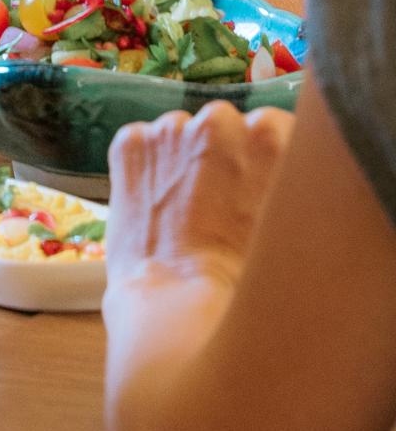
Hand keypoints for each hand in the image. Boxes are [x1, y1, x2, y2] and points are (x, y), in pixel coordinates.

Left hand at [107, 102, 294, 293]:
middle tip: (223, 209)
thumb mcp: (301, 228)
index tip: (257, 191)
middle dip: (223, 158)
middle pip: (224, 127)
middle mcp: (220, 120)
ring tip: (187, 215)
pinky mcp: (129, 144)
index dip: (262, 164)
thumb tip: (290, 179)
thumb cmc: (254, 285)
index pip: (270, 129)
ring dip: (183, 161)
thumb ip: (295, 185)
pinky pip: (140, 145)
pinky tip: (156, 211)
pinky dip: (145, 169)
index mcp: (273, 133)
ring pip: (181, 134)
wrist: (186, 310)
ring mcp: (170, 128)